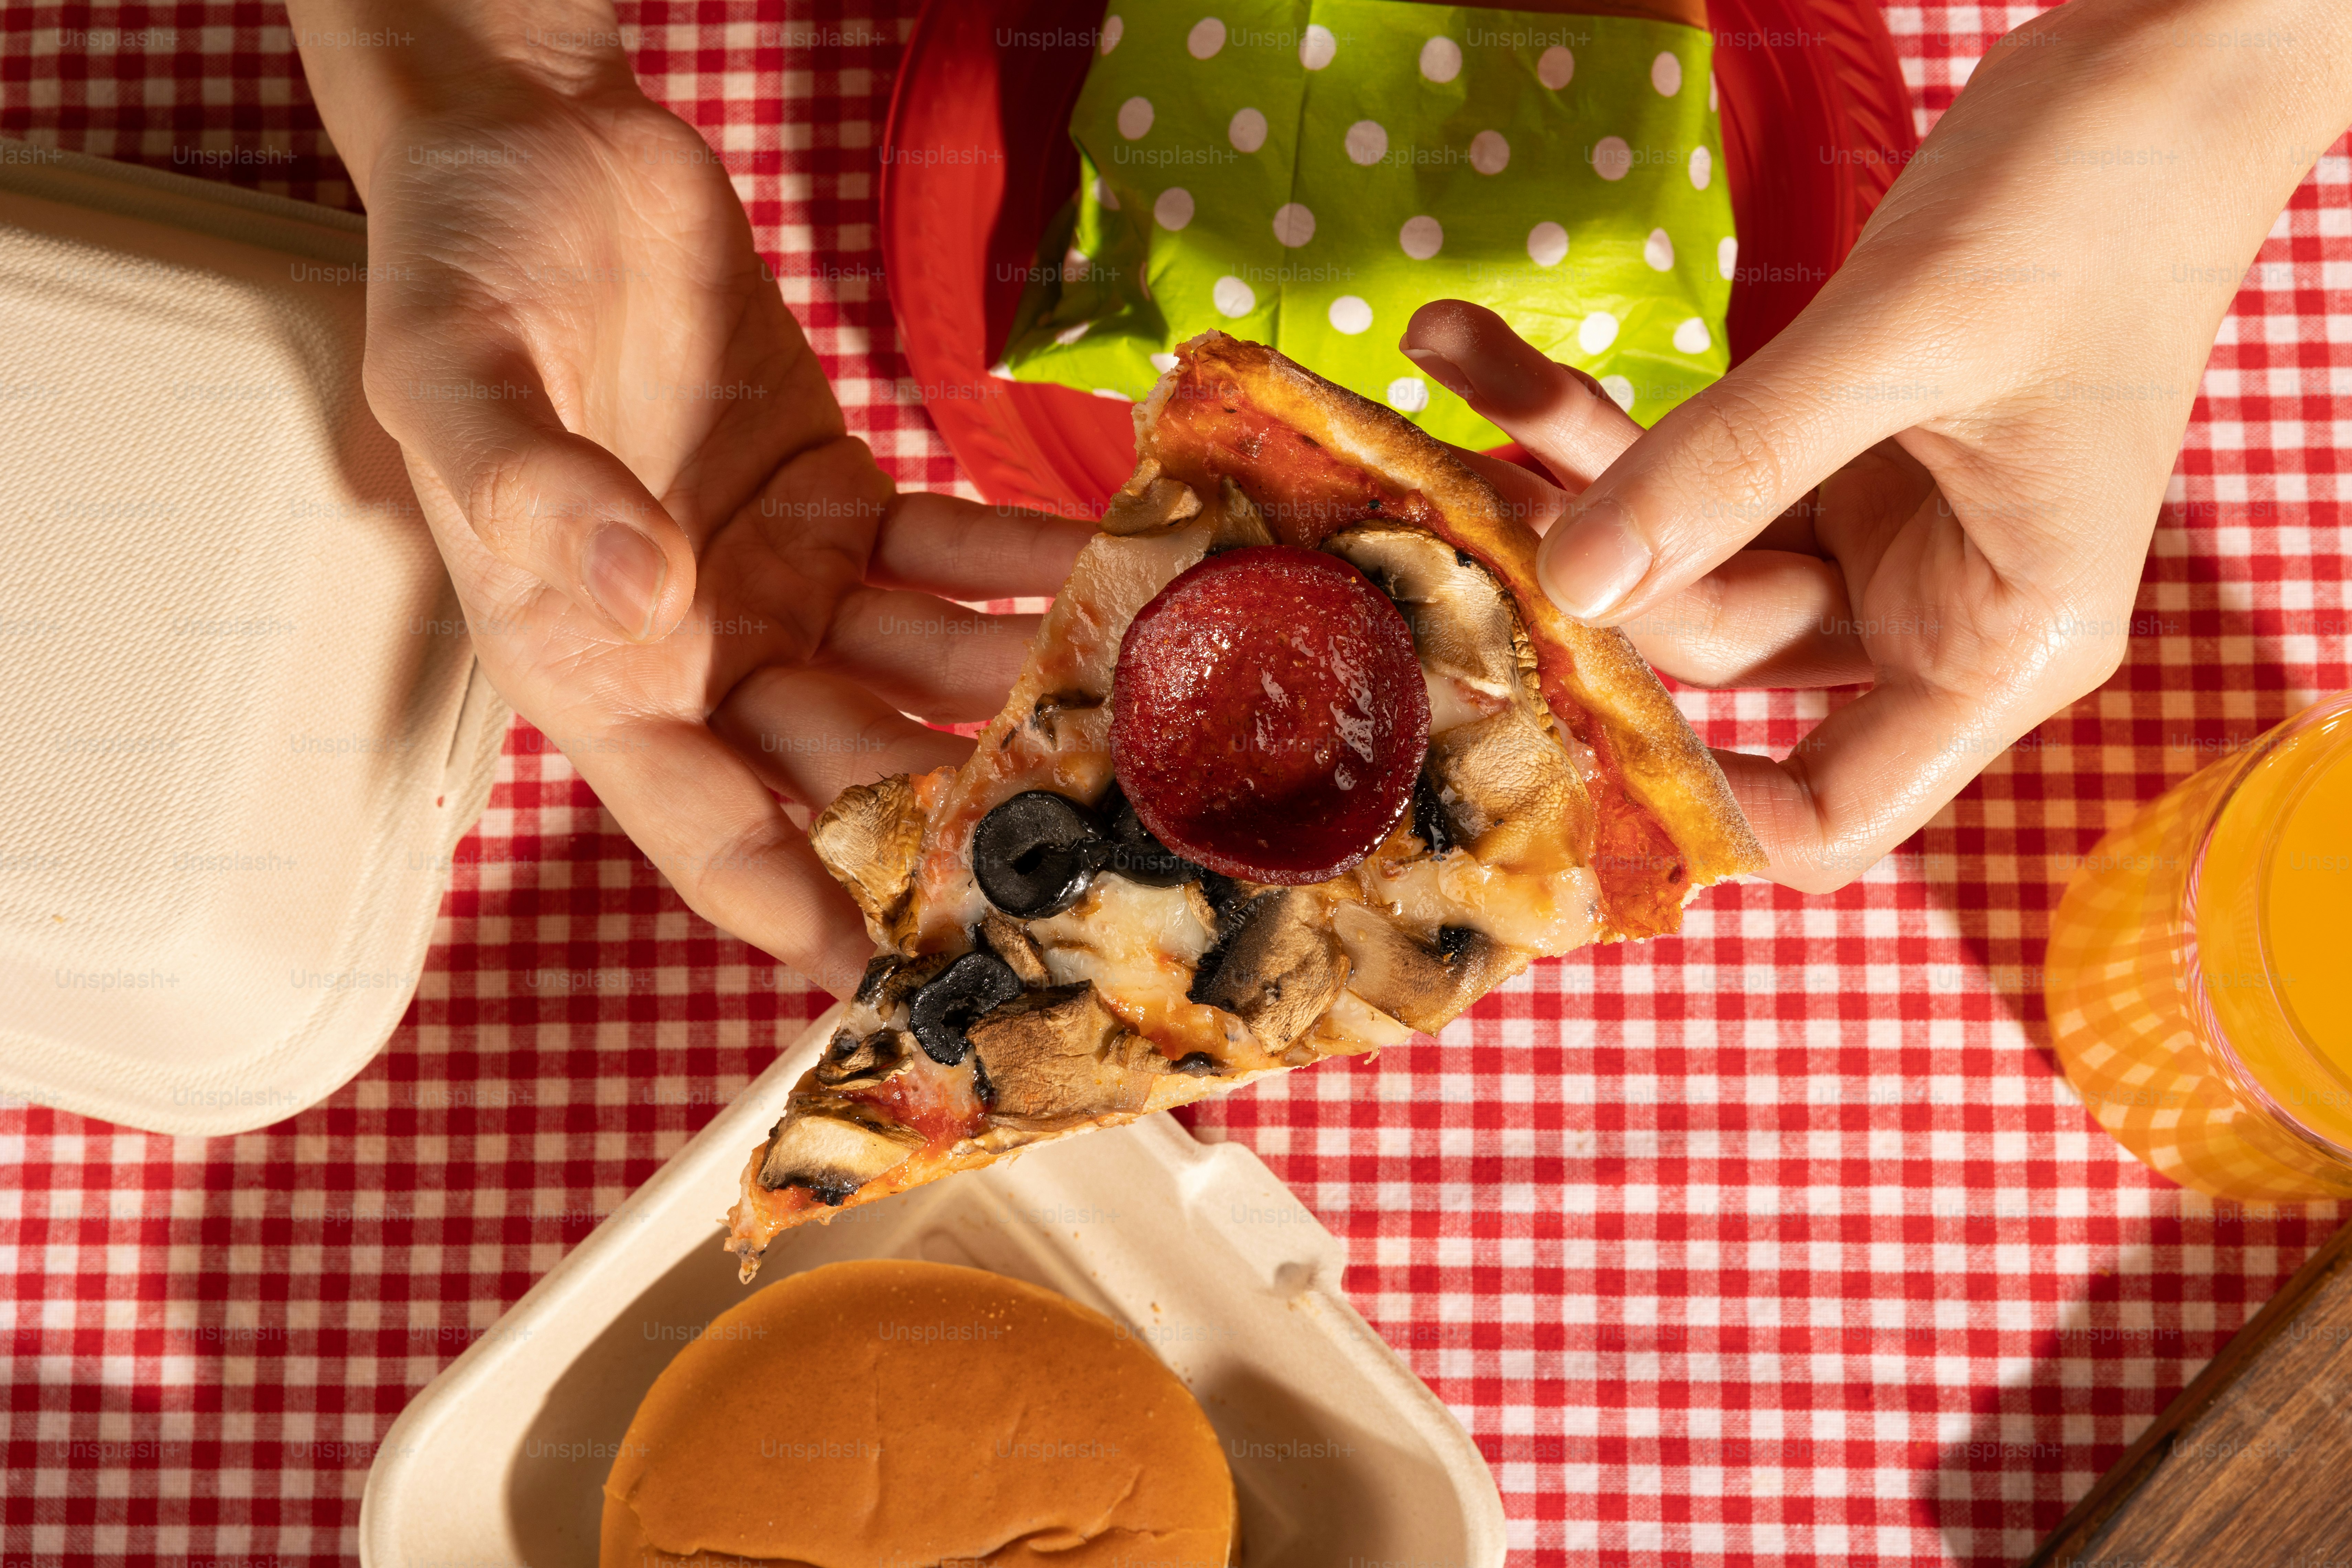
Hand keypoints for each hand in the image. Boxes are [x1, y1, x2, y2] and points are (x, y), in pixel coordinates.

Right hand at [291, 15, 1090, 992]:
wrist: (539, 145)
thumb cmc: (462, 264)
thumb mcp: (453, 373)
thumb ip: (533, 491)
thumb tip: (641, 589)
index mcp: (591, 665)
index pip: (704, 828)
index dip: (800, 911)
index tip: (900, 980)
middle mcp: (695, 649)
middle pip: (840, 767)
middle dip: (954, 810)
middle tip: (1084, 842)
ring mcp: (778, 579)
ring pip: (918, 667)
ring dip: (1020, 690)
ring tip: (1139, 713)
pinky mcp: (839, 501)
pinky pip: (948, 555)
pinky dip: (1024, 569)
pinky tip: (1112, 578)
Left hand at [1402, 0, 2351, 890]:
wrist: (2161, 73)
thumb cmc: (2093, 205)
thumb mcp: (1904, 337)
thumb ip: (1735, 464)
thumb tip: (1576, 580)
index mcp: (2002, 643)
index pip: (1833, 812)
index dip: (1701, 802)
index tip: (1557, 728)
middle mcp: (1936, 613)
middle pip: (1717, 651)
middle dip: (1592, 561)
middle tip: (1464, 475)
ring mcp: (1874, 536)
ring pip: (1680, 550)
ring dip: (1566, 465)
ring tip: (1449, 356)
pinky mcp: (1826, 457)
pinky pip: (1688, 466)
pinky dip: (1600, 416)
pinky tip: (1486, 355)